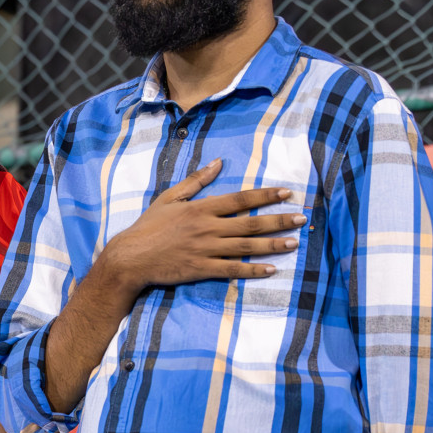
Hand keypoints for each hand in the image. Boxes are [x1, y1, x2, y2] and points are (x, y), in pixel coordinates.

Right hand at [98, 159, 305, 300]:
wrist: (130, 257)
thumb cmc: (148, 226)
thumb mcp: (170, 198)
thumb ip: (196, 181)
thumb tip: (218, 163)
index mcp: (201, 208)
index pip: (241, 199)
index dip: (265, 195)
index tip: (287, 193)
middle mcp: (207, 228)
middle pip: (250, 222)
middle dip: (279, 220)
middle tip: (301, 218)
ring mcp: (206, 250)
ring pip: (246, 246)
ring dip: (273, 244)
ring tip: (294, 242)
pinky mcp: (201, 269)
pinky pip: (232, 270)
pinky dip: (252, 270)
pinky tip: (271, 269)